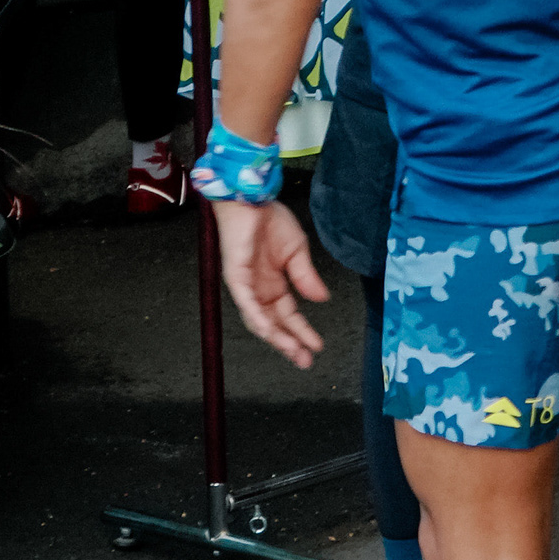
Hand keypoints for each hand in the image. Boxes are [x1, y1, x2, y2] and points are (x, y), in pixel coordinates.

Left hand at [212, 199, 329, 366]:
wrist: (252, 198)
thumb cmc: (269, 220)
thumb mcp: (297, 251)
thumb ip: (307, 277)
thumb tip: (321, 299)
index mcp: (274, 284)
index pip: (288, 315)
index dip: (302, 331)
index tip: (317, 346)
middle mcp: (259, 289)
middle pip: (274, 324)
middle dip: (290, 343)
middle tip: (305, 361)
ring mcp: (246, 285)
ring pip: (259, 319)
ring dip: (276, 336)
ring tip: (292, 350)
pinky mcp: (236, 275)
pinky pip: (245, 302)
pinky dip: (257, 317)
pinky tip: (269, 330)